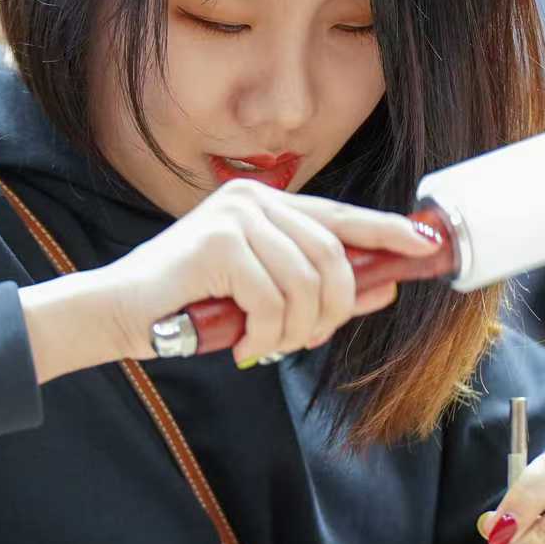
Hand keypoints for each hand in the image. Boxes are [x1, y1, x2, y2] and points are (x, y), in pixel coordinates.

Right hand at [22, 180, 434, 377]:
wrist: (120, 312)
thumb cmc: (191, 306)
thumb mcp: (264, 296)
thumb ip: (318, 288)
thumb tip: (384, 288)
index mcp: (266, 202)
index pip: (341, 216)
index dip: (387, 231)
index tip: (424, 245)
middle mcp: (254, 200)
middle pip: (332, 258)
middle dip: (333, 310)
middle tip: (309, 339)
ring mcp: (235, 217)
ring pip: (307, 284)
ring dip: (295, 330)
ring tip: (267, 343)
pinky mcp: (218, 243)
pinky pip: (273, 300)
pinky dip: (266, 334)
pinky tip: (244, 343)